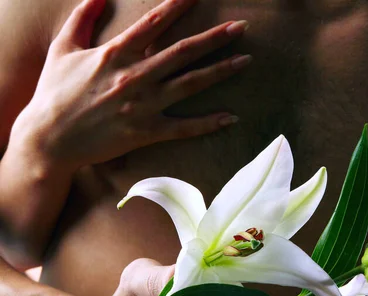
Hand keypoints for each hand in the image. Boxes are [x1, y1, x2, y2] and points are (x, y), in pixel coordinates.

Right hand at [9, 0, 250, 172]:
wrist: (49, 139)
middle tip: (242, 27)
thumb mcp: (63, 48)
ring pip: (190, 85)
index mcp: (115, 53)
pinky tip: (232, 117)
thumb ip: (82, 18)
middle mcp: (135, 76)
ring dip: (220, 71)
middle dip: (215, 37)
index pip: (153, 22)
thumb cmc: (54, 92)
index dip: (178, 5)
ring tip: (246, 60)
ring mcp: (143, 105)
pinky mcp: (147, 132)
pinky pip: (184, 127)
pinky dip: (209, 123)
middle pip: (183, 52)